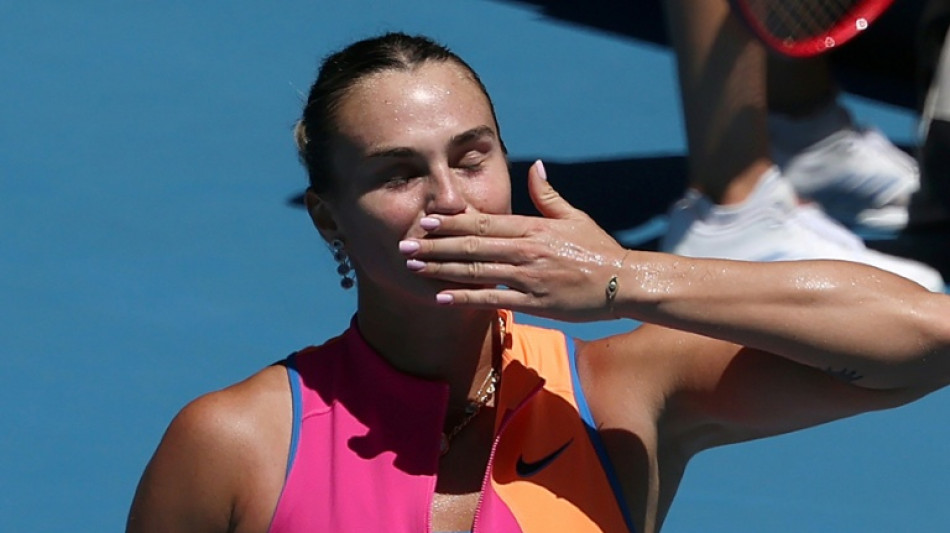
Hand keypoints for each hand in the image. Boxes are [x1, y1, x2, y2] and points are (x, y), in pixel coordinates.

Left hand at [399, 160, 629, 321]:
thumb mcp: (574, 216)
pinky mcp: (534, 302)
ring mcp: (529, 277)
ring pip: (476, 271)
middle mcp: (526, 250)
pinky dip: (466, 298)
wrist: (623, 282)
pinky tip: (442, 297)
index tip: (425, 219)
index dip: (450, 221)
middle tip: (404, 244)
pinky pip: (493, 299)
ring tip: (414, 266)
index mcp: (532, 227)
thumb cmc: (598, 248)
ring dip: (441, 269)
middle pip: (471, 246)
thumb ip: (547, 195)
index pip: (483, 222)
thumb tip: (534, 166)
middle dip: (434, 245)